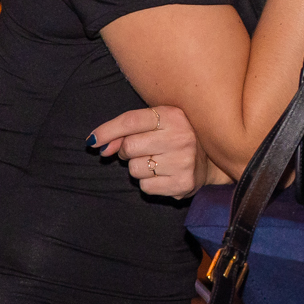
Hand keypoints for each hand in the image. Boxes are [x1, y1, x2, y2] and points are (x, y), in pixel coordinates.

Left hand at [91, 104, 209, 198]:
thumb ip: (124, 131)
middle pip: (129, 147)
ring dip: (138, 168)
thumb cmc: (174, 138)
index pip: (131, 121)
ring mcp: (184, 161)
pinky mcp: (183, 183)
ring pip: (135, 169)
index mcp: (174, 116)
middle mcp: (181, 137)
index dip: (107, 131)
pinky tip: (163, 175)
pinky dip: (148, 183)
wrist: (210, 162)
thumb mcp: (154, 124)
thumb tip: (99, 146)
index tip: (93, 141)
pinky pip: (145, 187)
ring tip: (157, 162)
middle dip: (127, 151)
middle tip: (142, 150)